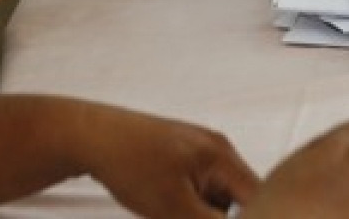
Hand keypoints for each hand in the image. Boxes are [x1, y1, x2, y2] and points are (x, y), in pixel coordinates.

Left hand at [75, 104, 260, 217]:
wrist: (92, 137)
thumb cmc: (129, 164)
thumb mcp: (173, 207)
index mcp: (223, 157)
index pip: (257, 197)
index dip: (253, 216)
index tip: (210, 217)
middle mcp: (219, 148)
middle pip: (240, 196)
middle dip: (217, 214)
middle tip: (181, 213)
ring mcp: (202, 147)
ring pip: (219, 193)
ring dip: (204, 210)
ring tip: (168, 209)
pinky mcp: (186, 152)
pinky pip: (202, 184)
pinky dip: (191, 200)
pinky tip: (165, 201)